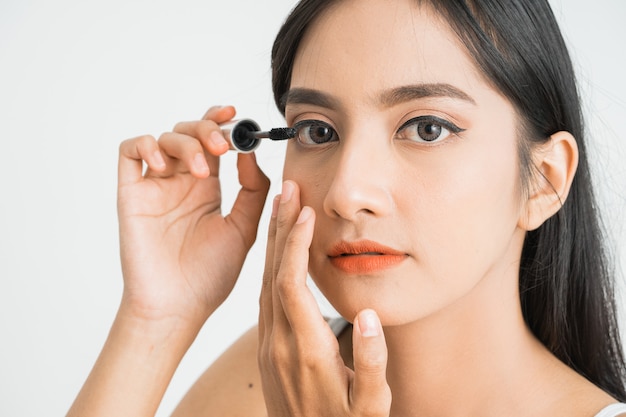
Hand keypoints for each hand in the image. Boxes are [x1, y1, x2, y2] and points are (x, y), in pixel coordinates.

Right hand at [117, 106, 269, 326]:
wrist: (178, 307)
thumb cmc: (210, 275)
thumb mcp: (243, 228)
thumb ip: (253, 190)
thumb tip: (252, 153)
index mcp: (208, 189)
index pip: (212, 142)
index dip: (221, 123)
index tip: (237, 117)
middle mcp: (182, 183)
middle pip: (188, 133)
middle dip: (207, 130)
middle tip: (222, 146)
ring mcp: (156, 187)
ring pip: (163, 138)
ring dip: (186, 143)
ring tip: (203, 172)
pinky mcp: (132, 194)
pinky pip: (129, 152)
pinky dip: (146, 146)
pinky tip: (166, 167)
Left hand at [258, 181, 391, 416]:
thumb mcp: (370, 406)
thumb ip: (372, 362)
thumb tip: (371, 317)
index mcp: (305, 352)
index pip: (291, 286)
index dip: (295, 246)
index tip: (305, 212)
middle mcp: (279, 344)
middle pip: (271, 275)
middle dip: (279, 229)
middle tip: (287, 190)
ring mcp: (269, 345)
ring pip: (263, 283)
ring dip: (272, 243)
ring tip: (281, 208)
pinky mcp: (267, 347)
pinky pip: (264, 297)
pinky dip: (270, 265)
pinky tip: (279, 251)